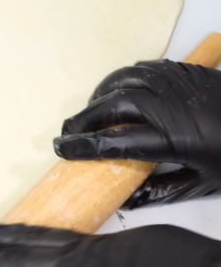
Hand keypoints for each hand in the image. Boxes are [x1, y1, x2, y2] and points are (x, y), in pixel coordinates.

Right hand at [55, 60, 220, 208]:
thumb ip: (161, 191)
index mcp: (177, 139)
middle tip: (67, 133)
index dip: (84, 147)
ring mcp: (179, 83)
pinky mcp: (184, 70)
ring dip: (98, 98)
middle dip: (83, 120)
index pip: (116, 141)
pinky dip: (119, 79)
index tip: (63, 151)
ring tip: (86, 114)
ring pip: (123, 82)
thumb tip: (127, 198)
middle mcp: (173, 106)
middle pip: (113, 107)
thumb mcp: (204, 183)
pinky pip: (141, 68)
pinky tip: (113, 93)